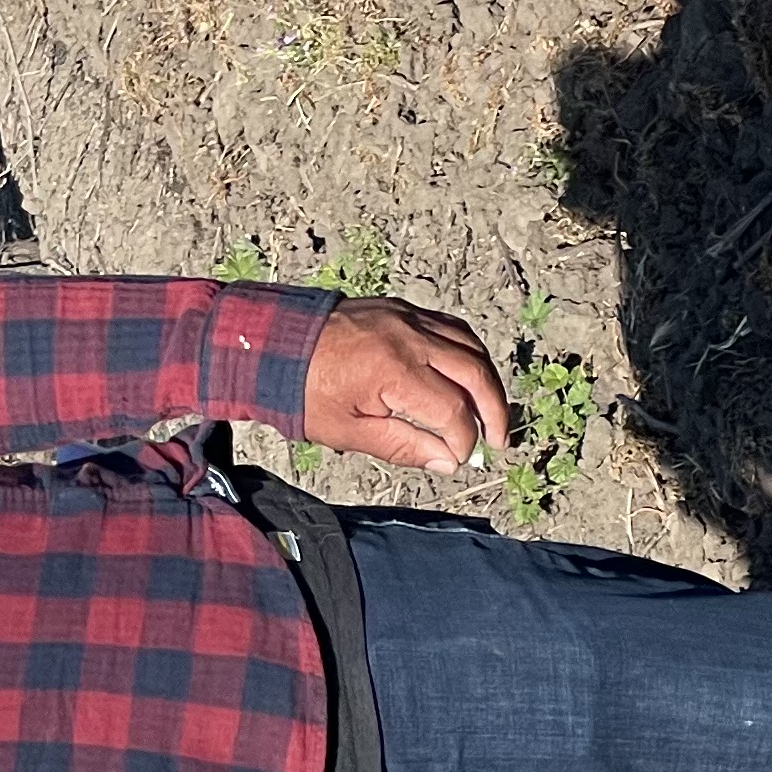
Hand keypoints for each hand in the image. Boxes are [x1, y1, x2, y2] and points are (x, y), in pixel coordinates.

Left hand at [297, 299, 510, 476]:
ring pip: (470, 346)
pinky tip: (468, 376)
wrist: (273, 342)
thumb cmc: (304, 393)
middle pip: (475, 374)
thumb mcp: (348, 432)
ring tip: (490, 412)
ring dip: (486, 380)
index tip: (459, 460)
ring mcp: (409, 318)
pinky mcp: (403, 309)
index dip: (462, 441)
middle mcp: (410, 338)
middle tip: (499, 441)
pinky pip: (451, 328)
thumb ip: (403, 447)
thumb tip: (449, 462)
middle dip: (494, 411)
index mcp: (395, 372)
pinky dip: (468, 353)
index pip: (452, 411)